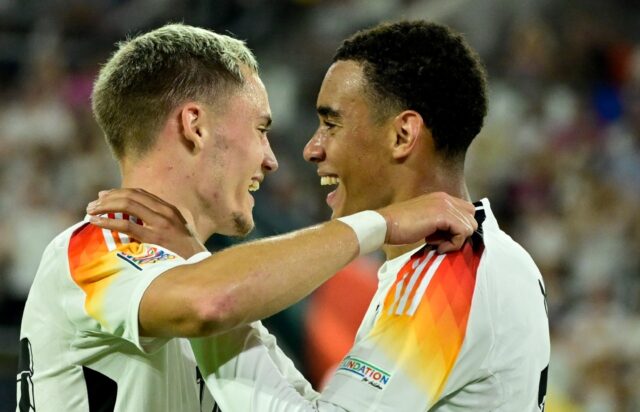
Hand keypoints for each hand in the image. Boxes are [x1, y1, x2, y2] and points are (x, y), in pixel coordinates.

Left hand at [86, 188, 206, 258]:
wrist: (200, 266)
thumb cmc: (187, 255)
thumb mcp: (177, 234)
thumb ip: (160, 226)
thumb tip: (137, 226)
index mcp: (169, 209)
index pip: (140, 193)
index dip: (119, 192)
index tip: (104, 197)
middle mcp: (164, 212)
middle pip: (131, 195)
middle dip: (108, 197)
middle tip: (92, 205)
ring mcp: (160, 224)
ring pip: (127, 205)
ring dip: (105, 206)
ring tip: (90, 211)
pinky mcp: (154, 237)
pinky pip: (126, 225)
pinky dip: (108, 221)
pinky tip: (96, 222)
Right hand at [377, 192, 476, 253]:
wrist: (385, 224)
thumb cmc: (400, 226)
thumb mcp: (425, 221)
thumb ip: (440, 223)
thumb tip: (453, 235)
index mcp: (441, 198)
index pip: (466, 211)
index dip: (458, 228)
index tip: (443, 238)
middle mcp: (445, 198)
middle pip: (471, 218)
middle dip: (459, 234)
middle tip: (441, 241)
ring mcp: (445, 205)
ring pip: (469, 226)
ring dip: (455, 240)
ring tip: (436, 243)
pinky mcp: (443, 216)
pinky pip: (462, 232)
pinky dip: (452, 244)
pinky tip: (436, 246)